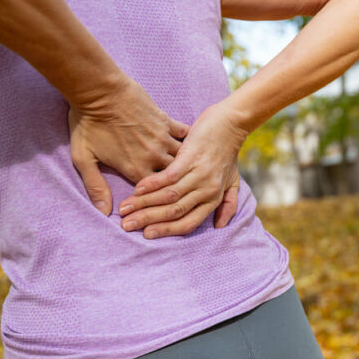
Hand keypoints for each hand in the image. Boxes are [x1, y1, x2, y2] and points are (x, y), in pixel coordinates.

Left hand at [67, 78, 189, 214]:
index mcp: (135, 169)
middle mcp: (153, 157)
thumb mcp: (83, 158)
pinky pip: (184, 134)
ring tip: (191, 171)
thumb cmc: (88, 123)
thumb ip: (95, 187)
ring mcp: (162, 138)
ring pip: (182, 158)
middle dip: (177, 185)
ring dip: (185, 165)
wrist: (99, 89)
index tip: (160, 202)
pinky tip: (193, 145)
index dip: (158, 199)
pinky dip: (188, 140)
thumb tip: (103, 212)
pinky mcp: (165, 121)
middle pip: (173, 178)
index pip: (155, 194)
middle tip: (181, 189)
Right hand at [116, 101, 249, 237]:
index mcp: (213, 198)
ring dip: (144, 204)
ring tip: (125, 209)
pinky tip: (137, 189)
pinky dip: (151, 184)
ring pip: (168, 196)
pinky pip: (168, 176)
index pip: (188, 223)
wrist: (231, 123)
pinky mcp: (191, 158)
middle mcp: (206, 190)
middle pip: (174, 212)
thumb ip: (228, 203)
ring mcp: (199, 174)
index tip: (146, 235)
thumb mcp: (233, 181)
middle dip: (148, 220)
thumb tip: (220, 226)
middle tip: (126, 225)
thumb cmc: (228, 152)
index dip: (166, 230)